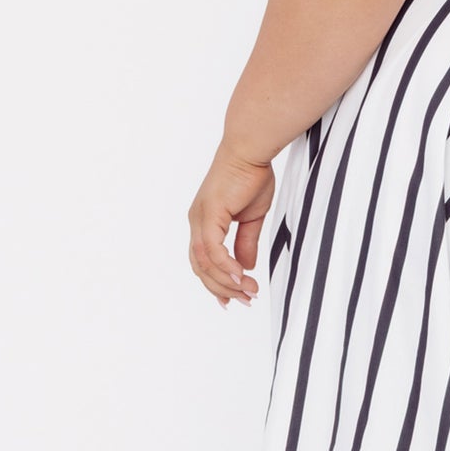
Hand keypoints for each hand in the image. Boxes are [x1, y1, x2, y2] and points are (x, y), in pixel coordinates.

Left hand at [187, 141, 274, 307]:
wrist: (251, 150)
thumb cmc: (251, 176)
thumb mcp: (252, 217)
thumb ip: (247, 242)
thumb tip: (246, 266)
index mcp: (205, 223)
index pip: (204, 262)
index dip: (218, 283)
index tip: (236, 297)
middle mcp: (197, 223)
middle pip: (201, 269)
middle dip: (223, 289)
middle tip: (246, 300)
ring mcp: (199, 220)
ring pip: (206, 264)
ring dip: (228, 282)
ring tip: (249, 292)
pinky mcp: (209, 215)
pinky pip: (213, 250)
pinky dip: (226, 266)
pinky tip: (241, 277)